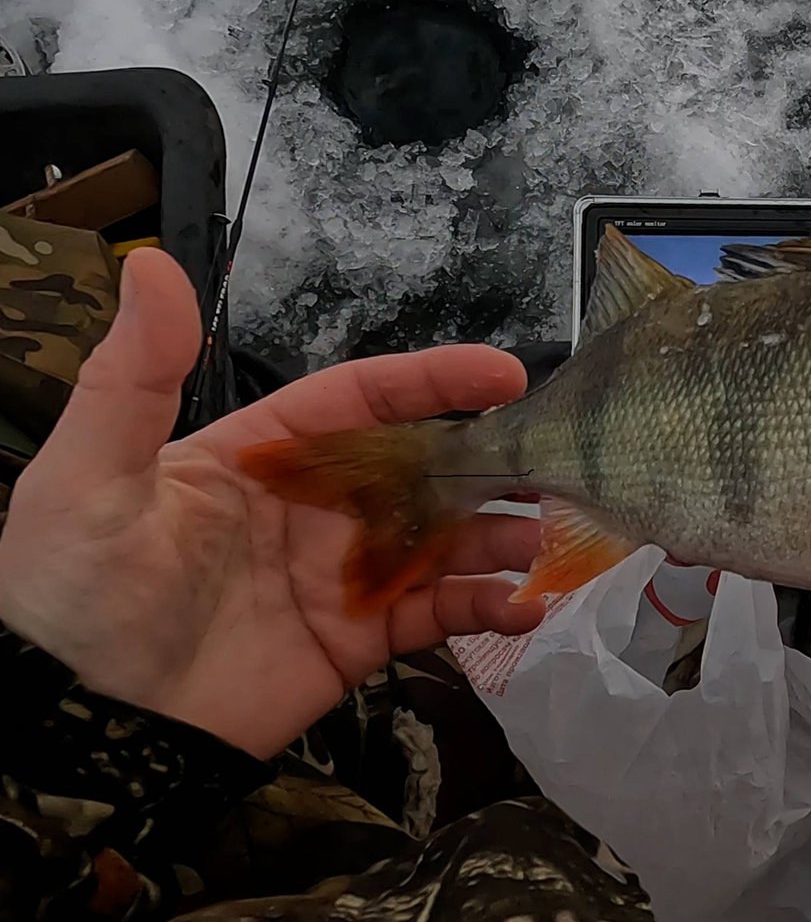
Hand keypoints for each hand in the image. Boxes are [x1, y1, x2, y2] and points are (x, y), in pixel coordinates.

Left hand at [0, 249, 544, 759]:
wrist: (78, 730)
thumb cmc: (72, 595)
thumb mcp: (89, 476)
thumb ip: (135, 374)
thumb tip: (154, 264)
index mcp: (259, 456)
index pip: (361, 400)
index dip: (433, 382)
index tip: (504, 374)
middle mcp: (312, 508)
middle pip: (422, 467)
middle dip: (490, 460)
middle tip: (553, 462)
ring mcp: (340, 576)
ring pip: (443, 539)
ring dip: (500, 534)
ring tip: (545, 537)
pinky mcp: (357, 642)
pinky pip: (437, 615)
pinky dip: (486, 609)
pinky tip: (521, 606)